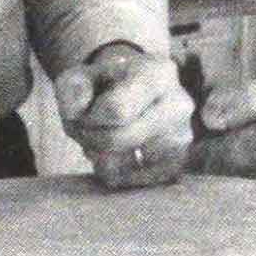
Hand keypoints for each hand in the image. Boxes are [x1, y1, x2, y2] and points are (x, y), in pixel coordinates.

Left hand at [54, 43, 194, 187]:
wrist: (126, 92)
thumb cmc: (102, 85)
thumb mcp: (79, 76)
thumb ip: (73, 89)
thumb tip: (78, 112)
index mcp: (158, 73)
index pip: (116, 110)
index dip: (89, 117)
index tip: (86, 110)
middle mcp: (179, 104)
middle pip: (120, 139)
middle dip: (92, 139)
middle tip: (87, 129)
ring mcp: (182, 136)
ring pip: (128, 166)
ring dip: (103, 158)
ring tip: (102, 140)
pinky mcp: (177, 164)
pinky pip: (136, 182)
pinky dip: (118, 174)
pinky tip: (115, 156)